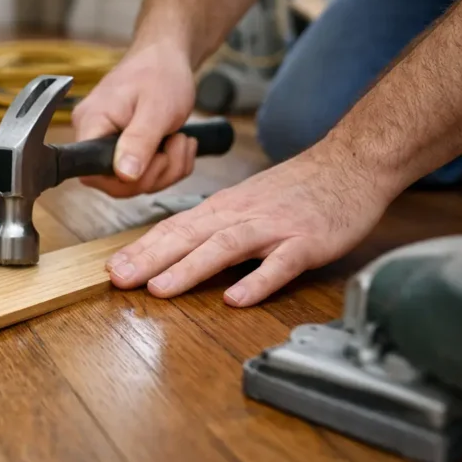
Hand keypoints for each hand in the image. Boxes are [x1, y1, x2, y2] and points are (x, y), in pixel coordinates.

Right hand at [72, 43, 197, 197]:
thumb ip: (139, 142)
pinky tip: (176, 143)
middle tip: (176, 145)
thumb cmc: (160, 73)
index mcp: (91, 124)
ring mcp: (105, 142)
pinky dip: (166, 165)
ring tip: (180, 140)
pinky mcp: (120, 147)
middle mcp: (91, 135)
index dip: (125, 180)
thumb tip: (124, 175)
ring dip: (166, 168)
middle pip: (115, 183)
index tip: (154, 158)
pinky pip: (141, 174)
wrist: (167, 56)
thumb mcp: (156, 110)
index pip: (91, 173)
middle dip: (155, 173)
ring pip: (133, 182)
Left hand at [105, 147, 396, 305]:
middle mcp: (241, 215)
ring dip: (190, 268)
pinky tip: (236, 298)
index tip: (111, 268)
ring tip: (161, 289)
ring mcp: (273, 228)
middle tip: (118, 279)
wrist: (350, 163)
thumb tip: (174, 252)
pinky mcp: (306, 242)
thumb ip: (213, 227)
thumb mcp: (245, 202)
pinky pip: (279, 265)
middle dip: (150, 259)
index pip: (174, 228)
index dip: (141, 249)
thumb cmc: (296, 189)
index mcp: (223, 209)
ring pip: (224, 247)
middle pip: (188, 236)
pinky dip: (257, 280)